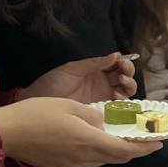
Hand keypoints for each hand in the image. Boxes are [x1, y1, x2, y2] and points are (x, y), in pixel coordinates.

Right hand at [0, 97, 161, 166]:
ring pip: (101, 160)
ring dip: (113, 151)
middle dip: (132, 150)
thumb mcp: (72, 106)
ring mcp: (71, 164)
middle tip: (143, 139)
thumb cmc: (38, 114)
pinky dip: (96, 151)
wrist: (6, 133)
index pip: (126, 150)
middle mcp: (84, 158)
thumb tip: (107, 125)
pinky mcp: (59, 166)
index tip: (159, 143)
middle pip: (116, 158)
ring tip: (120, 138)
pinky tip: (92, 140)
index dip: (145, 148)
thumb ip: (95, 116)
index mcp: (90, 142)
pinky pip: (86, 160)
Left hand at [20, 53, 136, 102]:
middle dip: (128, 72)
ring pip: (126, 90)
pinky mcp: (102, 111)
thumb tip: (116, 55)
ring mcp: (103, 97)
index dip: (123, 62)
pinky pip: (119, 106)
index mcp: (96, 70)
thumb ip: (94, 63)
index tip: (120, 62)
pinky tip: (116, 97)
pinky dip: (123, 101)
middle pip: (125, 76)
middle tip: (122, 74)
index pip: (117, 64)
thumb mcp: (72, 69)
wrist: (39, 103)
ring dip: (128, 85)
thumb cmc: (52, 84)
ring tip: (121, 84)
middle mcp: (103, 83)